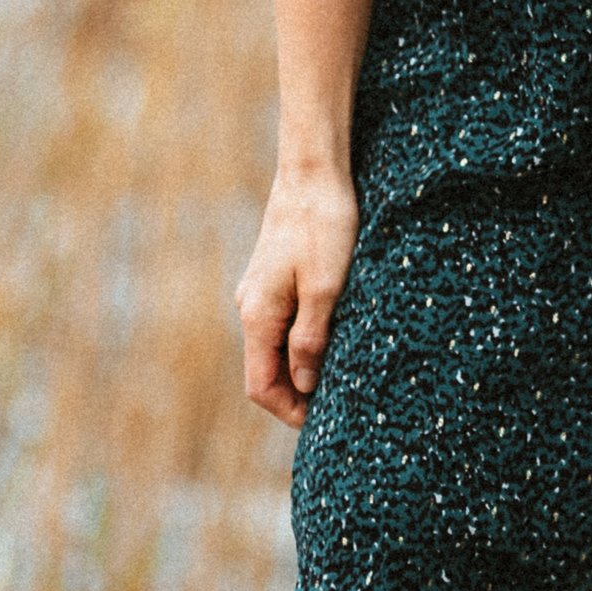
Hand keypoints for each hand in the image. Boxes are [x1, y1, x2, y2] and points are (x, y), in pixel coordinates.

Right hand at [236, 160, 358, 429]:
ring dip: (302, 365)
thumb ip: (311, 341)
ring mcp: (260, 290)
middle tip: (338, 403)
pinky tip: (332, 335)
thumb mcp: (327, 288)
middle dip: (297, 393)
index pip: (262, 387)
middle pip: (266, 370)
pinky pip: (282, 321)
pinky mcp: (274, 274)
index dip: (290, 411)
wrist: (313, 168)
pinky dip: (302, 339)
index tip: (323, 422)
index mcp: (258, 315)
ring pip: (275, 345)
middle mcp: (251, 307)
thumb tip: (304, 386)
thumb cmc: (323, 225)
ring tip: (340, 372)